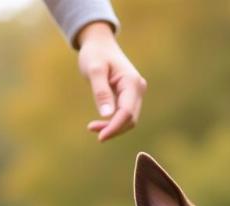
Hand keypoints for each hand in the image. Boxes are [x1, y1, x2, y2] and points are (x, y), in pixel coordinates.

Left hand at [77, 22, 146, 141]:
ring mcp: (135, 94)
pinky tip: (97, 124)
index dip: (115, 127)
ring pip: (127, 120)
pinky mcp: (129, 97)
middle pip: (130, 119)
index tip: (100, 137)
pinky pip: (123, 115)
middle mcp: (138, 89)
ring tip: (92, 127)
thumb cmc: (95, 53)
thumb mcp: (94, 69)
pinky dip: (111, 122)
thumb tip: (107, 115)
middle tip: (92, 130)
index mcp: (132, 82)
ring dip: (112, 127)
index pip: (127, 112)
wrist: (99, 44)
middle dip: (113, 129)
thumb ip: (101, 91)